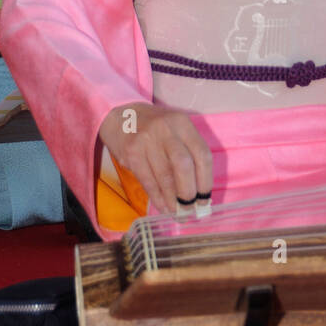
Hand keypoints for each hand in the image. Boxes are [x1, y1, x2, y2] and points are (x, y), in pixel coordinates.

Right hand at [99, 102, 212, 216]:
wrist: (120, 114)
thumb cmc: (154, 127)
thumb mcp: (174, 129)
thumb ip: (188, 152)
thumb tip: (198, 190)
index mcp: (182, 123)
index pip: (202, 154)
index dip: (206, 181)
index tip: (205, 199)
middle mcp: (166, 129)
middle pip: (184, 165)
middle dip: (188, 192)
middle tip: (190, 208)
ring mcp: (147, 140)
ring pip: (165, 176)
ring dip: (172, 199)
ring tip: (177, 212)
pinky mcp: (132, 152)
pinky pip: (147, 180)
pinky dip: (157, 197)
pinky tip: (163, 206)